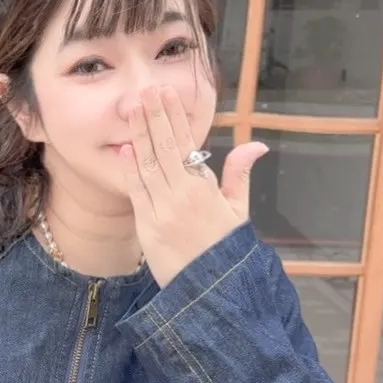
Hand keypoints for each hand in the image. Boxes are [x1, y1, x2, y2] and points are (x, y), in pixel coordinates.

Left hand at [120, 86, 266, 289]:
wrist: (212, 291)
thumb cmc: (226, 250)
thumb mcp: (238, 211)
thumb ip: (240, 174)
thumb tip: (256, 144)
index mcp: (206, 188)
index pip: (187, 143)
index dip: (175, 117)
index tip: (166, 94)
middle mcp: (183, 195)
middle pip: (164, 147)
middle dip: (154, 116)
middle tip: (146, 91)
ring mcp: (162, 210)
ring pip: (147, 164)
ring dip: (139, 135)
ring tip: (134, 110)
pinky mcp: (146, 226)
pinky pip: (136, 191)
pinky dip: (130, 168)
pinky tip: (126, 148)